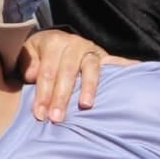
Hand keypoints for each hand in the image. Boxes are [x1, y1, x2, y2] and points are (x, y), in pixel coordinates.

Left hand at [18, 29, 132, 121]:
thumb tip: (30, 76)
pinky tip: (133, 72)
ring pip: (89, 69)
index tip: (39, 114)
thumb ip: (27, 63)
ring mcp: (89, 50)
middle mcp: (73, 43)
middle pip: (67, 72)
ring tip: (85, 106)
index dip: (42, 94)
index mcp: (53, 41)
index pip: (47, 72)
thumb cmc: (38, 54)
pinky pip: (112, 64)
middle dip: (61, 97)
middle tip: (56, 118)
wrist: (54, 40)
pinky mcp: (102, 56)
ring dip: (88, 89)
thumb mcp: (27, 54)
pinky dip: (123, 67)